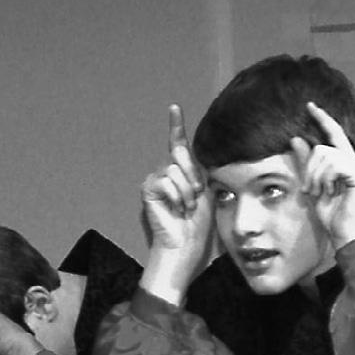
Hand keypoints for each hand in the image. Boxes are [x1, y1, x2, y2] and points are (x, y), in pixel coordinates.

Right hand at [139, 105, 212, 303]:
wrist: (185, 247)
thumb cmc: (198, 225)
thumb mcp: (206, 192)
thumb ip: (200, 171)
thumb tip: (196, 151)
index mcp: (181, 172)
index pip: (178, 144)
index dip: (176, 125)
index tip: (174, 107)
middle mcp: (166, 172)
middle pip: (181, 154)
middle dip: (193, 176)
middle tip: (194, 198)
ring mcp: (155, 180)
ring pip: (174, 168)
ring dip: (186, 191)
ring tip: (186, 208)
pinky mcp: (148, 189)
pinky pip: (165, 180)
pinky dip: (176, 196)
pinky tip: (176, 210)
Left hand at [290, 102, 354, 248]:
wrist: (345, 235)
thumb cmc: (331, 215)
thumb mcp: (312, 185)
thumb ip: (306, 163)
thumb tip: (296, 138)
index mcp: (346, 161)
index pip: (333, 133)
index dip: (322, 119)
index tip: (310, 106)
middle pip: (323, 147)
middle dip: (309, 169)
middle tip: (308, 190)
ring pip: (325, 155)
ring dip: (315, 177)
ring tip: (319, 193)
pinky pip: (333, 165)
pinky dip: (325, 179)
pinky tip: (329, 192)